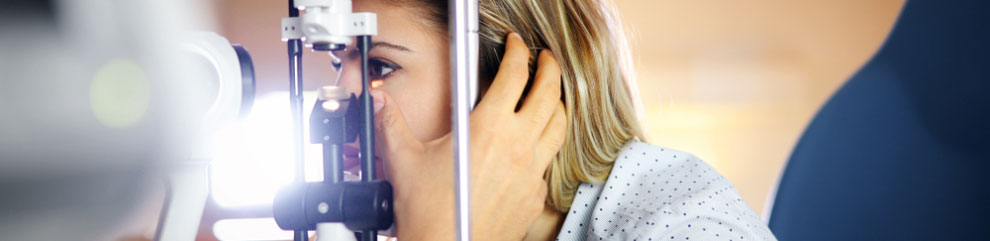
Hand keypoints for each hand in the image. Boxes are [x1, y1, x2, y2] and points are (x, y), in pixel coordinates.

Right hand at [373, 32, 565, 240]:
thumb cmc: (429, 214)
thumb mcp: (404, 161)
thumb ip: (392, 123)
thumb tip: (380, 101)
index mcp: (489, 129)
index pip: (515, 75)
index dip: (519, 52)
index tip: (516, 46)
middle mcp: (517, 147)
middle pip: (550, 95)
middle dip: (549, 69)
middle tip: (544, 61)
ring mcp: (531, 173)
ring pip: (558, 128)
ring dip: (557, 105)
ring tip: (549, 97)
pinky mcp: (534, 196)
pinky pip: (547, 163)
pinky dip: (544, 147)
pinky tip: (531, 148)